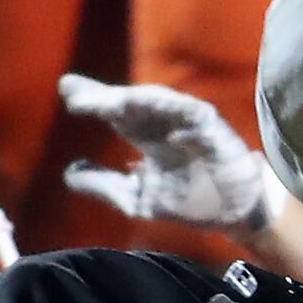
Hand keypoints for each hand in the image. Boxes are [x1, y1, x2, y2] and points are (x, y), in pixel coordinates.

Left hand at [56, 75, 282, 232]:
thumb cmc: (193, 202)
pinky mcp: (209, 125)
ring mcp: (186, 122)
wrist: (236, 213)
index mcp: (147, 138)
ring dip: (126, 99)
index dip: (92, 103)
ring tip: (100, 101)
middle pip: (128, 103)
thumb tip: (68, 172)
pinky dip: (166, 106)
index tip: (66, 94)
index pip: (115, 115)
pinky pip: (185, 110)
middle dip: (100, 95)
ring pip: (152, 102)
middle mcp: (163, 124)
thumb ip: (104, 185)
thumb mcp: (138, 198)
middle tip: (71, 89)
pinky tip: (139, 104)